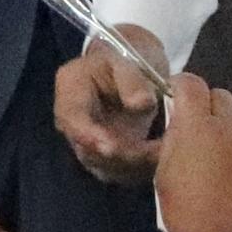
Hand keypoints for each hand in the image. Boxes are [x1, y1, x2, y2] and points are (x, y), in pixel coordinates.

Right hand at [54, 26, 168, 182]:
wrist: (138, 73)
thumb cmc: (129, 59)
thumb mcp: (129, 59)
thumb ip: (133, 79)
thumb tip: (141, 103)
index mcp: (71, 88)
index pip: (72, 117)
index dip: (89, 135)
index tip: (111, 146)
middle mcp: (72, 120)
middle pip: (86, 148)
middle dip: (116, 156)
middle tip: (146, 155)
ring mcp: (88, 141)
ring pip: (102, 166)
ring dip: (130, 166)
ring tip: (159, 155)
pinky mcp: (105, 157)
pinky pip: (119, 171)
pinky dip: (139, 170)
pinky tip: (160, 160)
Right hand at [154, 74, 231, 231]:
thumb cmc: (184, 209)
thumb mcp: (164, 171)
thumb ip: (174, 139)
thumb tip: (181, 122)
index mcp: (196, 125)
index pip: (191, 83)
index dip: (182, 85)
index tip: (179, 95)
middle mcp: (229, 125)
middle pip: (220, 96)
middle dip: (209, 106)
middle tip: (202, 127)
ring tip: (226, 150)